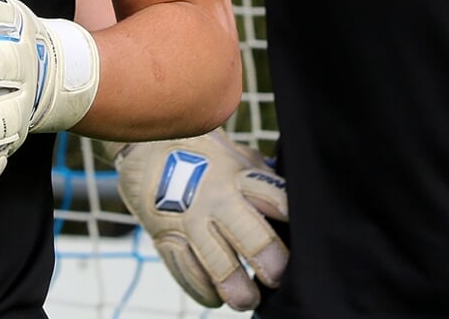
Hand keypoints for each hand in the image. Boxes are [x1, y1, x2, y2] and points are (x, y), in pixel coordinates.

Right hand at [114, 130, 288, 309]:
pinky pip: (185, 272)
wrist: (144, 148)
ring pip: (216, 263)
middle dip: (268, 260)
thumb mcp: (236, 157)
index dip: (291, 217)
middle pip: (249, 235)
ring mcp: (189, 222)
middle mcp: (216, 201)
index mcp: (239, 178)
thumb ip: (261, 179)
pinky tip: (216, 297)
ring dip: (235, 287)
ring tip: (248, 301)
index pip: (274, 199)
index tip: (305, 235)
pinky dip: (202, 289)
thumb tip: (295, 199)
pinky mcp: (166, 239)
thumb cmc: (203, 155)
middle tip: (277, 276)